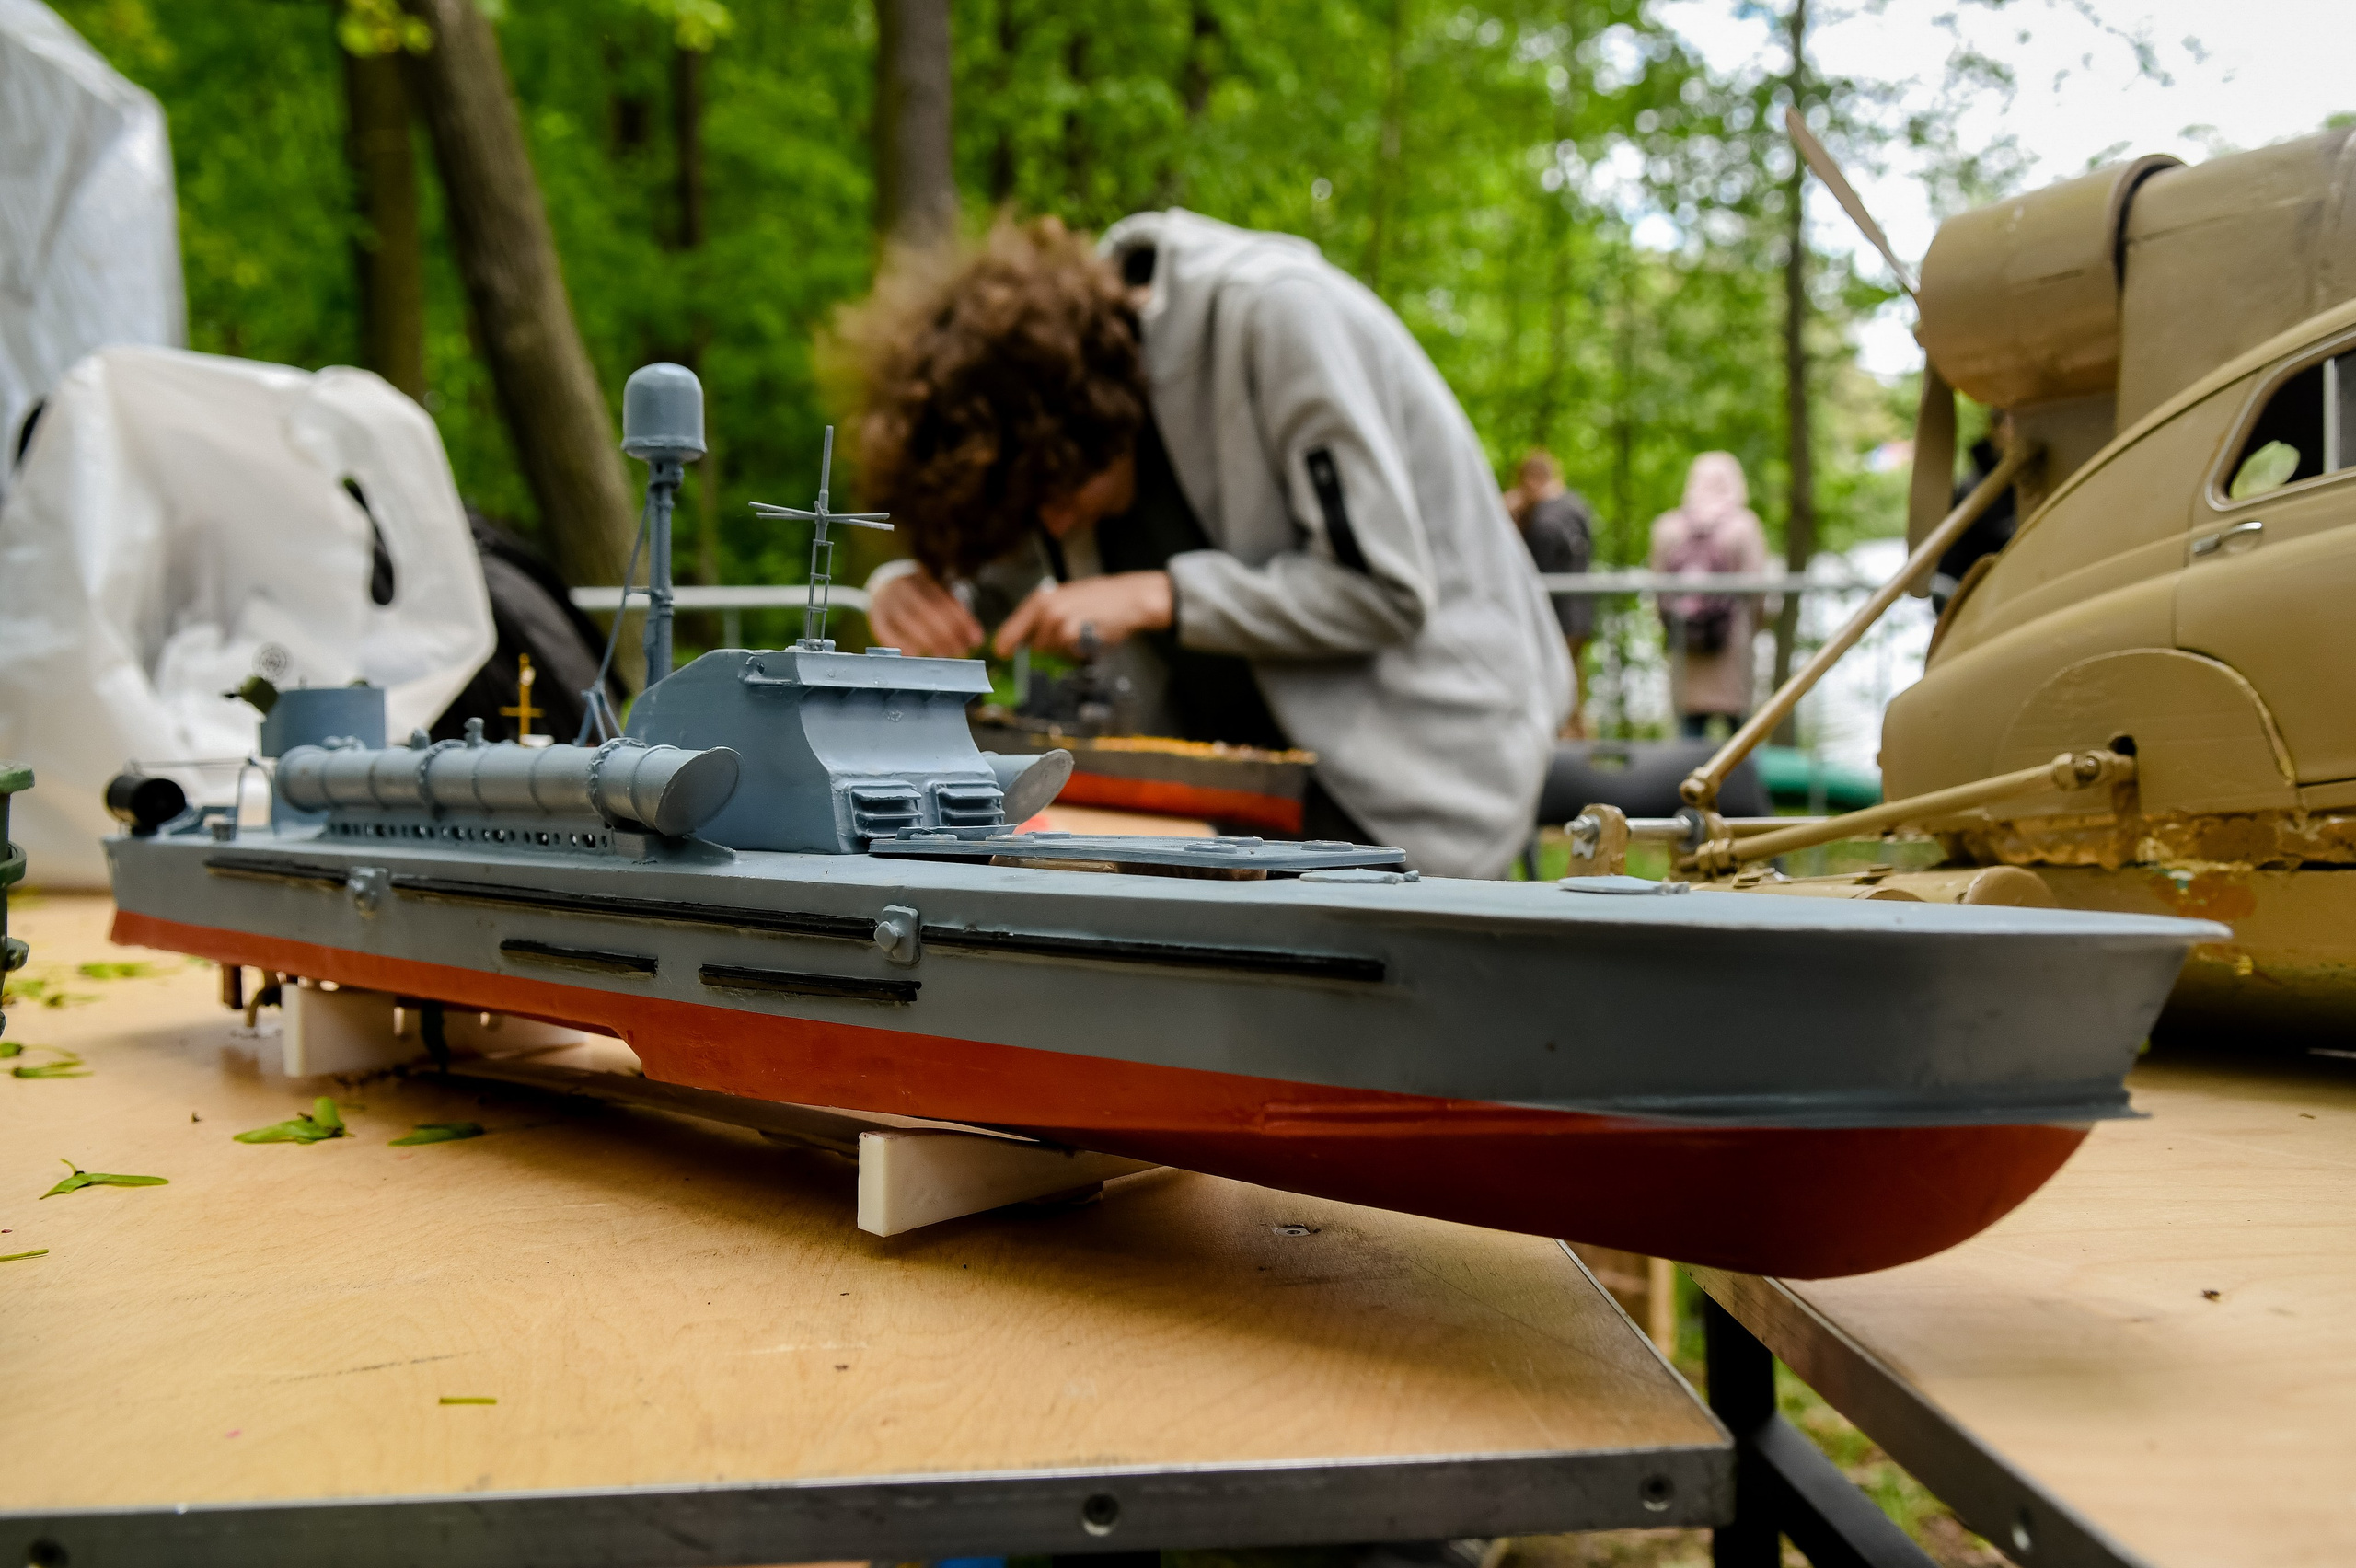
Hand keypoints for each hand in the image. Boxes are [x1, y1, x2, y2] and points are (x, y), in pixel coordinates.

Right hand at [868, 567, 983, 656]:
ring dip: (929, 641)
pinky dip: (901, 644)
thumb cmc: (918, 594)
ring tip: (945, 654)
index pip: (944, 600)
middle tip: (962, 650)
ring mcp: (885, 601)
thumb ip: (953, 611)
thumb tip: (975, 638)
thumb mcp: (934, 592)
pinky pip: (886, 632)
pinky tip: (916, 655)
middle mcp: (901, 587)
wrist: (882, 584)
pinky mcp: (874, 616)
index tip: (977, 638)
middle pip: (928, 612)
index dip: (962, 620)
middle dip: (948, 634)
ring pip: (909, 622)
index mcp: (920, 577)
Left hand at [992, 572, 1172, 658]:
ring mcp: (1057, 620)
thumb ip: (1044, 618)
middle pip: (1033, 645)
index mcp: (1040, 599)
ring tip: (1082, 632)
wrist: (1129, 598)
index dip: (1005, 644)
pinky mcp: (1071, 632)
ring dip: (1064, 649)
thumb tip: (1025, 641)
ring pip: (1050, 651)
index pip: (1011, 628)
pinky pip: (1067, 652)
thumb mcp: (1067, 600)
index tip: (1003, 654)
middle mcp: (1044, 608)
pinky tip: (1089, 637)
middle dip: (1047, 648)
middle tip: (1069, 636)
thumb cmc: (1101, 599)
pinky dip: (1077, 650)